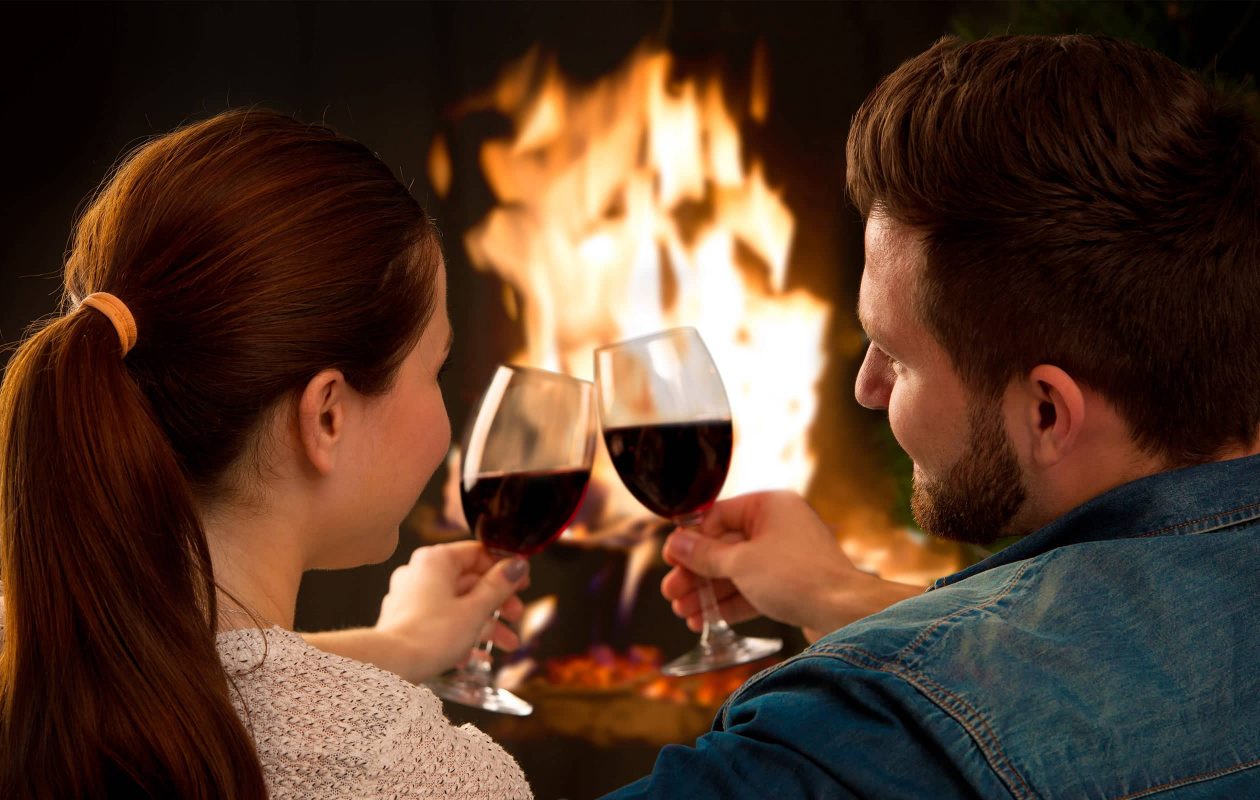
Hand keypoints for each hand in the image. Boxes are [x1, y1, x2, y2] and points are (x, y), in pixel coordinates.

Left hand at [373, 541, 528, 681]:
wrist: (391, 665)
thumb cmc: (430, 635)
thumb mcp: (475, 610)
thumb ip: (499, 586)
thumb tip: (517, 565)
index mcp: (435, 561)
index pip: (477, 553)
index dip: (503, 568)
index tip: (522, 581)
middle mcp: (420, 573)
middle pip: (469, 581)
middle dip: (498, 603)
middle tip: (516, 614)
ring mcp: (411, 597)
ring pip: (457, 604)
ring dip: (485, 624)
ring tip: (506, 644)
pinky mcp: (406, 621)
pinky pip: (441, 621)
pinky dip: (461, 634)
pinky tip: (479, 656)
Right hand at [661, 491, 922, 639]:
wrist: (844, 613)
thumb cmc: (797, 577)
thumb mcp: (741, 563)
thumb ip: (705, 554)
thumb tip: (677, 542)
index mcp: (770, 505)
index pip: (718, 516)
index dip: (691, 539)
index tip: (670, 559)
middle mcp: (779, 526)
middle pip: (725, 547)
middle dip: (696, 573)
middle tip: (671, 592)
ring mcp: (786, 557)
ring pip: (736, 572)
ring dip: (708, 593)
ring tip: (684, 613)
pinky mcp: (791, 584)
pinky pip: (752, 589)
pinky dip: (729, 603)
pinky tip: (705, 619)